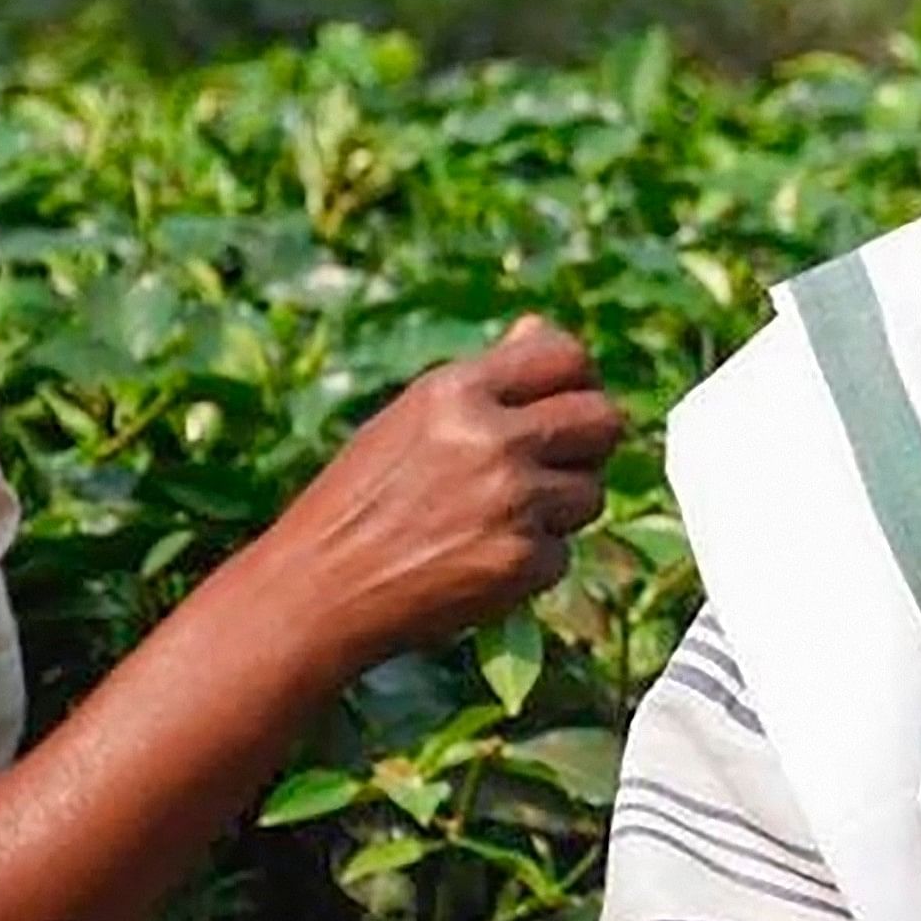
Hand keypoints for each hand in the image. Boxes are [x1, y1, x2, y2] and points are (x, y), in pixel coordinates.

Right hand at [251, 317, 622, 678]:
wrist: (316, 591)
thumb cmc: (359, 501)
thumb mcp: (410, 418)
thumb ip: (484, 380)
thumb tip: (539, 330)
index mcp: (458, 392)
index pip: (569, 356)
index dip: (578, 382)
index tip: (565, 404)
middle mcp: (493, 439)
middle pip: (604, 420)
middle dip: (587, 444)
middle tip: (552, 466)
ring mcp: (513, 502)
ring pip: (592, 491)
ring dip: (560, 509)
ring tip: (499, 520)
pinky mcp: (523, 562)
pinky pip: (564, 553)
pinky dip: (534, 563)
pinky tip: (483, 561)